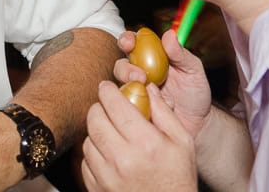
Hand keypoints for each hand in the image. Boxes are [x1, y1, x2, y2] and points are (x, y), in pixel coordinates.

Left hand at [82, 79, 197, 191]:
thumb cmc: (178, 179)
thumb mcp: (182, 143)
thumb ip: (164, 112)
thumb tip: (147, 88)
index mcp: (145, 143)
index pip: (114, 105)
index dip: (108, 90)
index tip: (108, 87)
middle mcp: (122, 159)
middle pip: (94, 119)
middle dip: (99, 108)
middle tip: (108, 108)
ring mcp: (106, 177)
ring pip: (87, 140)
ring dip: (96, 131)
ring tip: (111, 133)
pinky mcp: (96, 189)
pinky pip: (85, 162)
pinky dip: (93, 154)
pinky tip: (108, 154)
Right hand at [112, 29, 210, 138]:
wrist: (198, 123)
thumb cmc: (195, 92)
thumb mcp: (193, 70)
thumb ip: (180, 53)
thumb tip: (169, 34)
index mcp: (151, 56)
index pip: (133, 42)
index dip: (127, 40)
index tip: (129, 43)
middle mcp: (139, 72)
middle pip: (121, 65)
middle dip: (125, 68)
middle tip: (139, 76)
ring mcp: (135, 92)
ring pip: (120, 86)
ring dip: (129, 88)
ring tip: (148, 95)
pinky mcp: (135, 110)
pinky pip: (127, 107)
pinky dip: (138, 107)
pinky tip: (153, 111)